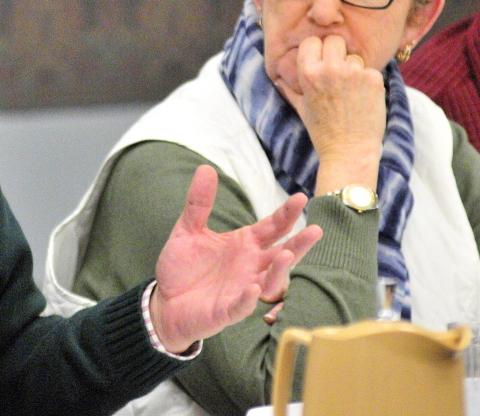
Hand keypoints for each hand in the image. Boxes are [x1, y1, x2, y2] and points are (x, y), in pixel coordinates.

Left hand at [149, 165, 321, 352]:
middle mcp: (250, 266)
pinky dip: (250, 298)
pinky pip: (243, 305)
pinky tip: (254, 288)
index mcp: (245, 244)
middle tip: (315, 229)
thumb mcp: (188, 229)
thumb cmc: (182, 267)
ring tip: (286, 254)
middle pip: (282, 254)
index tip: (301, 197)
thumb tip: (206, 168)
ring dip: (279, 270)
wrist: (164, 301)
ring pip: (270, 281)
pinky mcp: (228, 310)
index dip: (286, 214)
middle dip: (299, 243)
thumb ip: (199, 203)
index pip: (272, 227)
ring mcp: (242, 289)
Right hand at [275, 35, 384, 194]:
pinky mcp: (374, 79)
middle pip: (335, 41)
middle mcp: (330, 68)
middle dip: (337, 52)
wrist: (349, 150)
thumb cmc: (322, 131)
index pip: (312, 41)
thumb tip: (277, 78)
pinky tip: (363, 99)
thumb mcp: (301, 108)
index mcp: (308, 73)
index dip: (317, 49)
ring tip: (350, 92)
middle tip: (338, 71)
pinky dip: (368, 82)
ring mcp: (354, 72)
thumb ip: (289, 89)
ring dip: (354, 69)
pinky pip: (371, 70)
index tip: (320, 59)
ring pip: (354, 56)